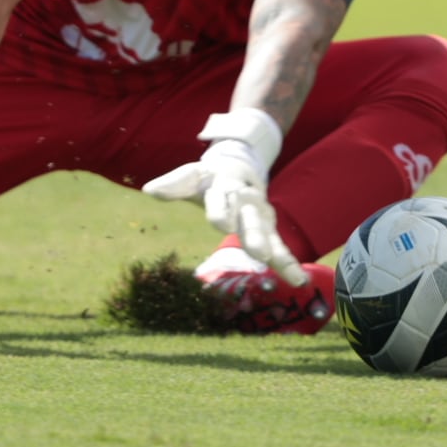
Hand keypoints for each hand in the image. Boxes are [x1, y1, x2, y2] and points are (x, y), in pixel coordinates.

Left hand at [141, 108, 303, 286]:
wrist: (240, 166)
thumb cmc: (210, 178)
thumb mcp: (192, 176)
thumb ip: (174, 184)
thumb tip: (148, 190)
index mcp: (223, 183)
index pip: (220, 196)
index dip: (221, 209)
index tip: (222, 225)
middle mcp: (244, 197)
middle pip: (248, 216)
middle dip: (252, 233)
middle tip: (256, 252)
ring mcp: (259, 213)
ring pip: (265, 231)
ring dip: (270, 248)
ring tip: (277, 266)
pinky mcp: (267, 228)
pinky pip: (279, 247)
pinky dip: (287, 263)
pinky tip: (297, 280)